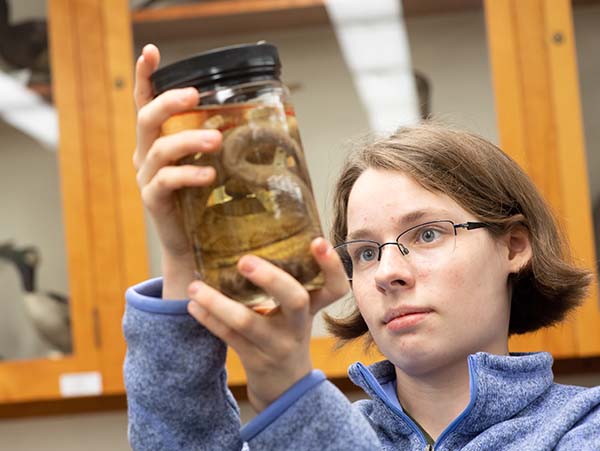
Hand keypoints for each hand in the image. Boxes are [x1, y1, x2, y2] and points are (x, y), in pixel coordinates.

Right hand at [133, 44, 221, 298]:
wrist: (194, 246)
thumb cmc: (205, 202)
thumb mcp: (210, 165)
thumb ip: (217, 143)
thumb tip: (255, 119)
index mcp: (158, 142)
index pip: (145, 103)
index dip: (145, 77)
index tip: (152, 51)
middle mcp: (146, 156)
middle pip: (147, 119)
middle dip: (169, 102)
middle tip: (195, 95)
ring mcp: (147, 178)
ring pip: (159, 148)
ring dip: (188, 140)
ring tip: (216, 139)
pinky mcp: (153, 201)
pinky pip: (166, 181)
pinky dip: (188, 174)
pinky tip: (209, 174)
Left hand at [186, 237, 349, 411]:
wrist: (285, 388)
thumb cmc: (286, 335)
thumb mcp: (296, 312)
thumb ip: (286, 284)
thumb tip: (254, 236)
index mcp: (311, 309)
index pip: (334, 288)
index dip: (331, 266)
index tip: (317, 240)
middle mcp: (297, 326)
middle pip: (294, 299)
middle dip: (271, 278)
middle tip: (243, 261)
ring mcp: (276, 345)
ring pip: (247, 322)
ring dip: (217, 302)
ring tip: (194, 286)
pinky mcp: (254, 360)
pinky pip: (228, 337)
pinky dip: (208, 319)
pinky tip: (192, 305)